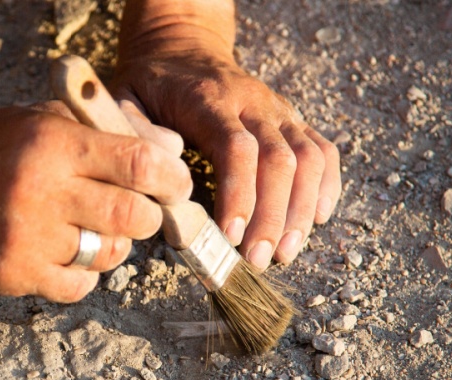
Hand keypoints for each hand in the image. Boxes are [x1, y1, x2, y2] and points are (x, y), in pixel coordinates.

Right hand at [0, 106, 192, 302]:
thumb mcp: (28, 121)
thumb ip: (92, 133)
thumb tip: (165, 155)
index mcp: (51, 145)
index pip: (141, 165)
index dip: (171, 179)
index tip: (176, 185)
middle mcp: (44, 192)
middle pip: (136, 217)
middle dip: (147, 216)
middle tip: (137, 212)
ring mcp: (29, 239)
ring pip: (111, 255)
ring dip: (111, 246)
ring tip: (86, 230)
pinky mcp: (13, 276)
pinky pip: (80, 286)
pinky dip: (82, 274)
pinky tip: (63, 255)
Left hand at [114, 5, 340, 268]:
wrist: (183, 47)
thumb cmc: (150, 85)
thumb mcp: (124, 98)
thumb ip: (136, 133)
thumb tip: (164, 170)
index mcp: (209, 99)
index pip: (237, 148)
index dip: (239, 194)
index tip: (230, 236)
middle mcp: (252, 102)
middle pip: (280, 160)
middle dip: (272, 216)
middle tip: (257, 260)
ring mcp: (278, 111)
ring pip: (309, 158)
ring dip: (302, 210)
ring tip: (285, 253)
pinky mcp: (293, 120)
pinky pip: (323, 152)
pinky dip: (326, 187)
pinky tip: (317, 221)